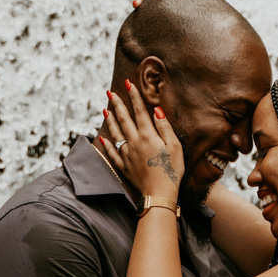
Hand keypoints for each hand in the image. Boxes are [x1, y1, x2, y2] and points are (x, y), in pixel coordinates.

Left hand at [99, 81, 183, 198]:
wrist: (159, 193)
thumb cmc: (171, 170)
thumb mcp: (175, 146)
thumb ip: (164, 127)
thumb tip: (156, 110)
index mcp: (147, 136)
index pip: (139, 111)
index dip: (133, 96)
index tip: (128, 83)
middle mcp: (134, 142)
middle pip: (124, 119)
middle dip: (117, 104)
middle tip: (110, 92)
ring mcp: (127, 154)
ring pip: (115, 133)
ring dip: (110, 120)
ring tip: (105, 109)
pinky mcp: (124, 166)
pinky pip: (112, 153)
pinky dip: (106, 145)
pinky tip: (102, 138)